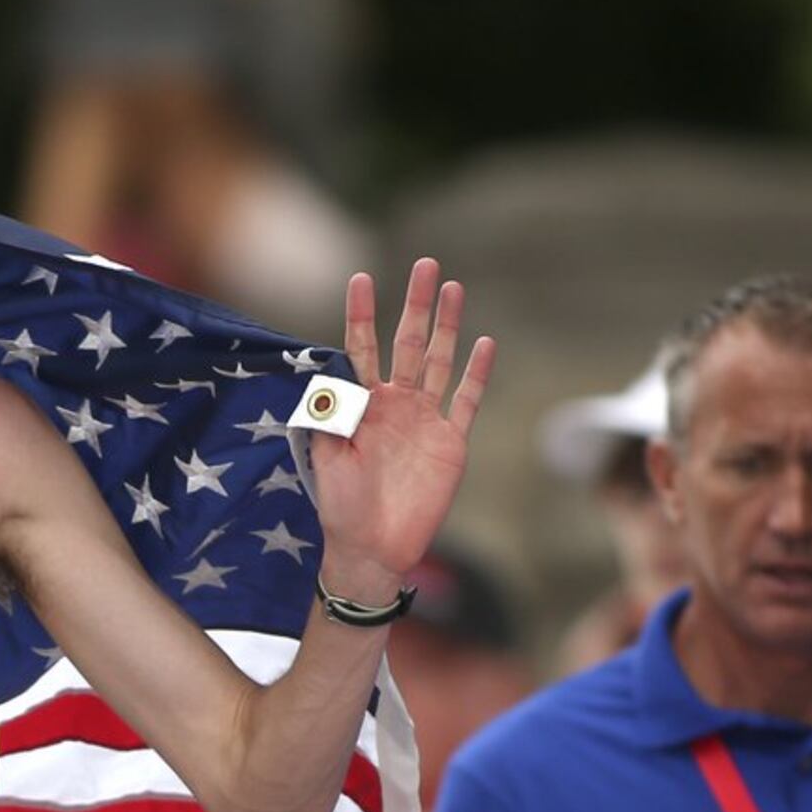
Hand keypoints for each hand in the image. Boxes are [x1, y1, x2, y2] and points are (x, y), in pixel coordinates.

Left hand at [312, 259, 494, 601]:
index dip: (362, 314)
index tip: (362, 277)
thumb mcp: (326, 457)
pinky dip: (476, 373)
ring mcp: (425, 419)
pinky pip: (466, 401)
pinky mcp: (450, 442)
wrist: (372, 548)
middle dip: (417, 304)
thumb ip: (330, 416)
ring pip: (440, 362)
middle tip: (426, 264)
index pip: (361, 347)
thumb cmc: (341, 505)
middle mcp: (396, 403)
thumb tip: (328, 377)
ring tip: (454, 287)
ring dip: (448, 326)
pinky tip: (484, 342)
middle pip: (409, 342)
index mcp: (362, 403)